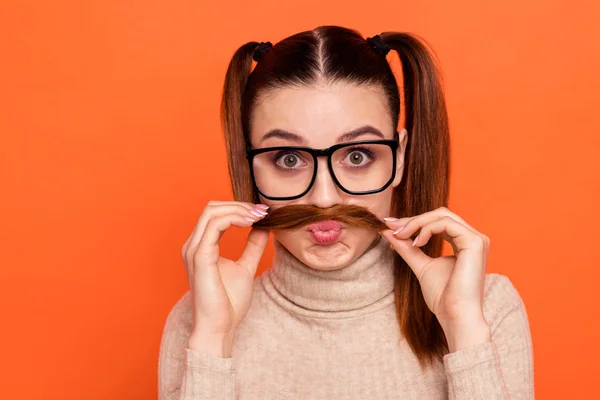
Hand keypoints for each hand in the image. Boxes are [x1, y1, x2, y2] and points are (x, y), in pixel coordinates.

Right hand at [181, 201, 269, 355]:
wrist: (220, 328)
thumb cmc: (228, 303)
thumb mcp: (246, 267)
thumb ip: (253, 246)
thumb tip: (264, 227)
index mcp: (201, 247)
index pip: (215, 214)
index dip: (239, 208)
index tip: (263, 212)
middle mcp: (193, 245)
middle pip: (212, 207)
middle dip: (239, 205)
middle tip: (262, 211)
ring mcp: (194, 250)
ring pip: (212, 212)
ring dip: (239, 209)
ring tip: (259, 216)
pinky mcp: (200, 257)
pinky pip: (214, 225)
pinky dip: (234, 219)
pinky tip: (251, 224)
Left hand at [381, 207, 491, 350]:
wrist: (455, 316)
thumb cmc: (443, 297)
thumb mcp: (420, 266)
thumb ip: (407, 248)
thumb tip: (388, 231)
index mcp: (464, 242)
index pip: (437, 221)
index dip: (413, 221)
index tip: (390, 227)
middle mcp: (473, 237)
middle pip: (440, 213)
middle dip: (413, 219)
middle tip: (392, 228)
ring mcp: (477, 239)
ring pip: (442, 215)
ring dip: (416, 223)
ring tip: (400, 235)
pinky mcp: (475, 242)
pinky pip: (445, 223)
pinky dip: (426, 229)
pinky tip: (416, 242)